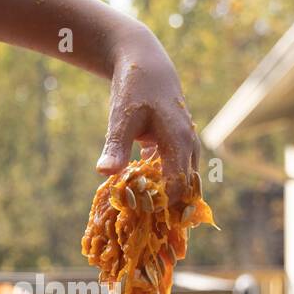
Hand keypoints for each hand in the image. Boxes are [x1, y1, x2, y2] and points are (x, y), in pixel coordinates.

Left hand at [96, 29, 199, 202]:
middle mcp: (189, 146)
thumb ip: (115, 146)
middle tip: (147, 229)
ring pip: (182, 182)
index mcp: (180, 142)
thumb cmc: (134, 89)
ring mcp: (186, 146)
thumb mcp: (121, 117)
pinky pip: (173, 173)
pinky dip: (159, 187)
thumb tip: (104, 173)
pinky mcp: (176, 146)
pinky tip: (139, 197)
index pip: (179, 186)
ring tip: (144, 216)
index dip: (163, 206)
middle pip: (186, 189)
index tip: (142, 218)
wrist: (145, 64)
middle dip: (167, 209)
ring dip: (164, 199)